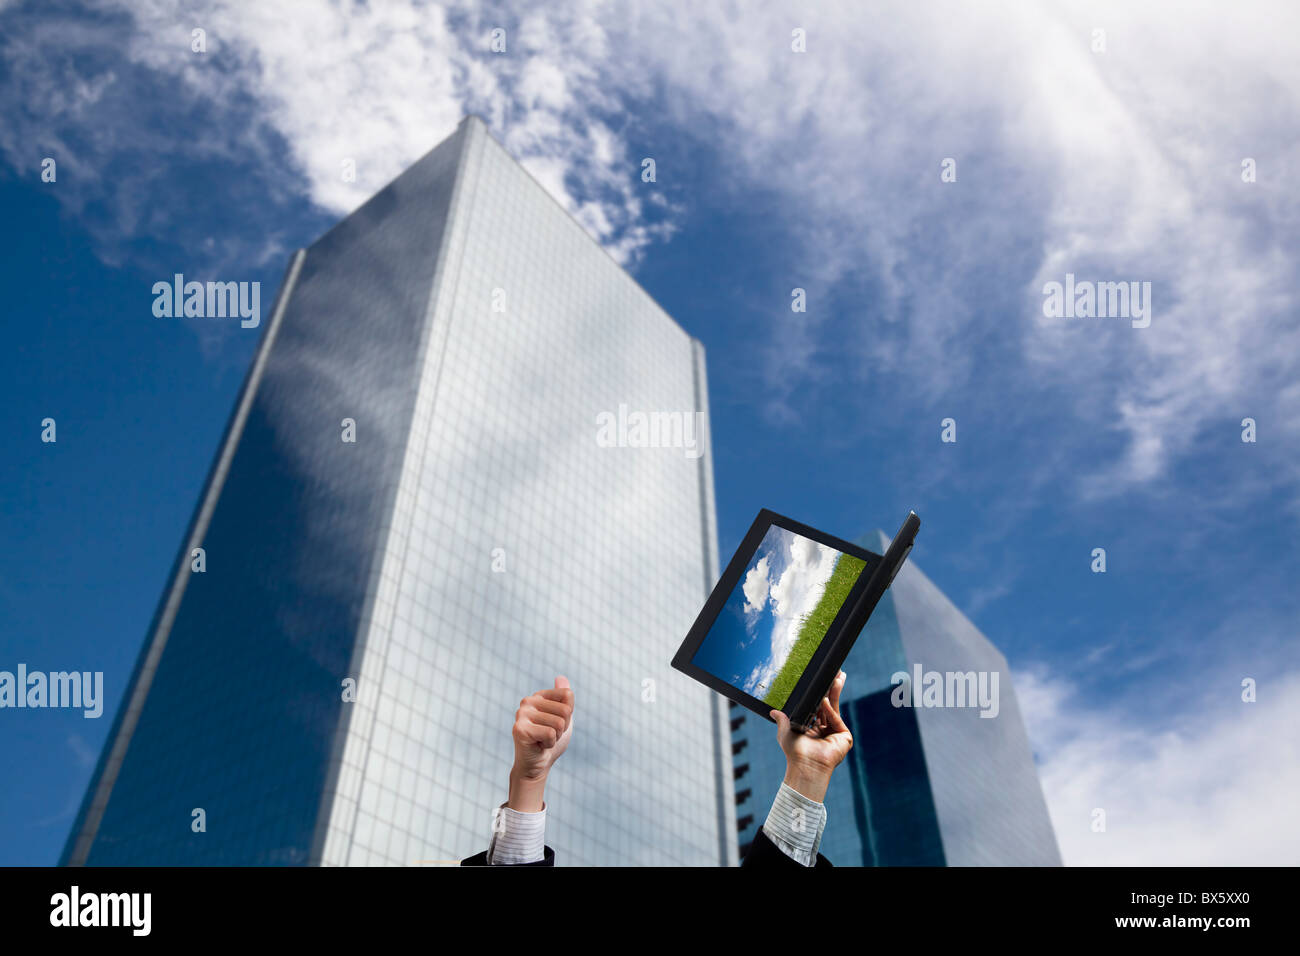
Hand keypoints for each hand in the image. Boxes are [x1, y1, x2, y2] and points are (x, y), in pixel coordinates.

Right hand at [507, 676, 573, 811]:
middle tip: (548, 735)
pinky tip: (538, 746)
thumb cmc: (550, 741)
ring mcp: (521, 714)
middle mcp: (527, 701)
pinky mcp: (520, 729)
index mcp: (538, 696)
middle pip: (565, 710)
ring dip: (555, 737)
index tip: (556, 724)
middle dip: (562, 728)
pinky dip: (549, 744)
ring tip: (542, 740)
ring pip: (558, 723)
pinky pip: (550, 734)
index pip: (567, 695)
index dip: (568, 715)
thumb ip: (564, 698)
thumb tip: (561, 677)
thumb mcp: (563, 718)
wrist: (537, 766)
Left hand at [771, 671, 851, 802]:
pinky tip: (824, 702)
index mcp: (814, 728)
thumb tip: (773, 712)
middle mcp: (826, 729)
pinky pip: (836, 718)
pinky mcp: (844, 737)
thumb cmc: (794, 752)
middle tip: (837, 672)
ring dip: (836, 691)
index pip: (819, 707)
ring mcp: (836, 733)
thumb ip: (782, 720)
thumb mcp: (785, 732)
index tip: (824, 680)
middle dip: (833, 688)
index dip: (821, 693)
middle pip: (830, 704)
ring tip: (837, 677)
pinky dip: (830, 710)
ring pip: (835, 708)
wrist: (805, 765)